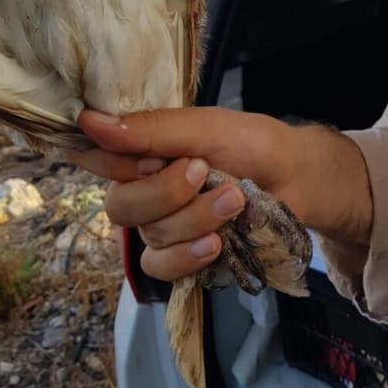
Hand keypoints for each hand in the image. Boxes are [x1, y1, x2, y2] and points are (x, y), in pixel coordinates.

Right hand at [71, 107, 370, 281]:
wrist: (300, 181)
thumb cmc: (254, 145)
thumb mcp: (206, 128)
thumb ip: (150, 129)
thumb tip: (88, 120)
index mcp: (142, 149)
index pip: (95, 158)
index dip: (114, 163)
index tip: (152, 157)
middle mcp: (143, 188)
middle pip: (119, 205)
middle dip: (165, 192)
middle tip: (204, 172)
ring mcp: (161, 226)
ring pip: (148, 236)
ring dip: (193, 219)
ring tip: (235, 200)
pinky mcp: (180, 258)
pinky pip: (161, 268)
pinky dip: (188, 256)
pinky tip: (216, 244)